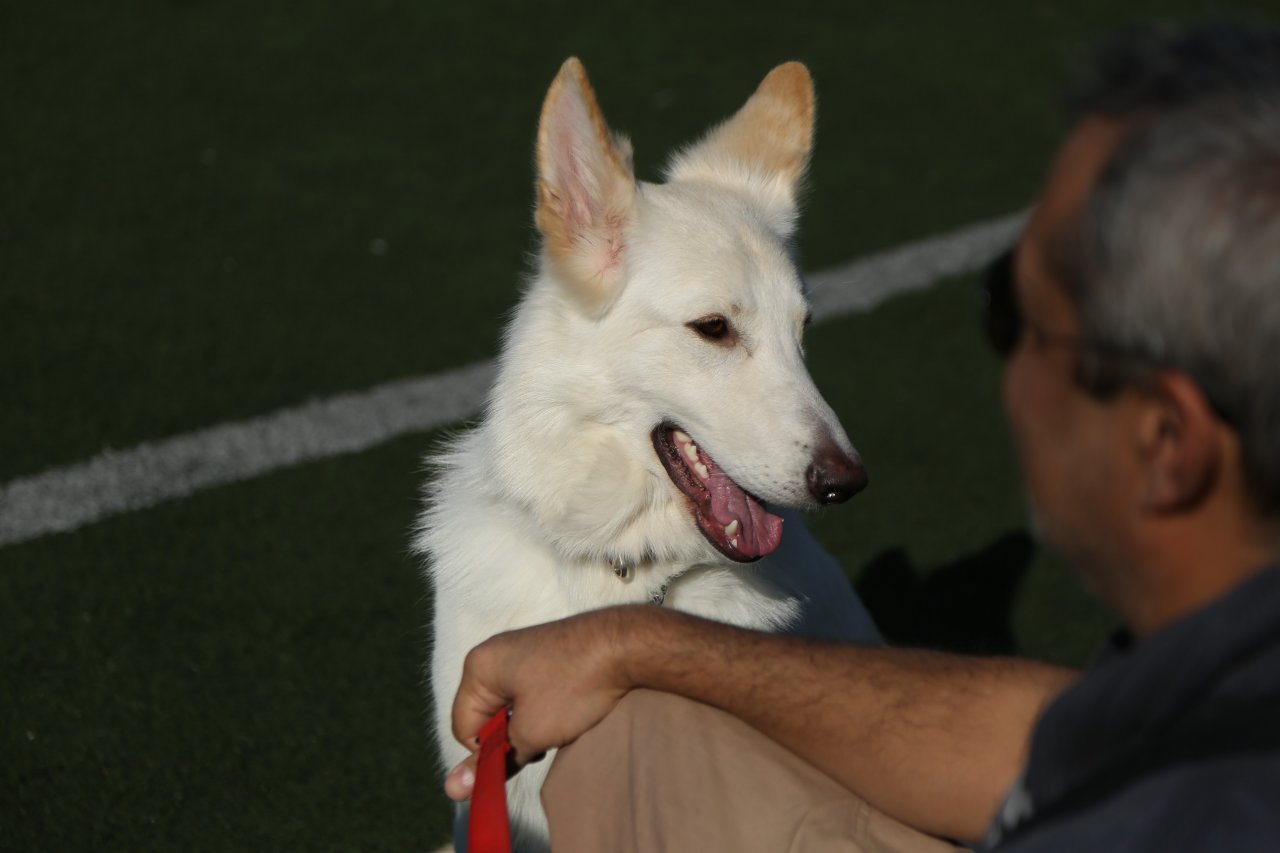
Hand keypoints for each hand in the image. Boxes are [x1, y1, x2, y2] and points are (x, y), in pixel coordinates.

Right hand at [445, 607, 639, 800]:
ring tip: (562, 723)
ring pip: (512, 710)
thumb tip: (453, 790)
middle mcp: (495, 654)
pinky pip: (531, 695)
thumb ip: (492, 761)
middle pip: (487, 717)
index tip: (525, 751)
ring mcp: (522, 652)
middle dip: (513, 738)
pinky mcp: (547, 655)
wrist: (628, 646)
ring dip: (531, 728)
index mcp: (479, 666)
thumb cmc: (575, 686)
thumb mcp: (530, 732)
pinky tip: (572, 710)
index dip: (491, 751)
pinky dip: (547, 711)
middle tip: (545, 739)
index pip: (464, 729)